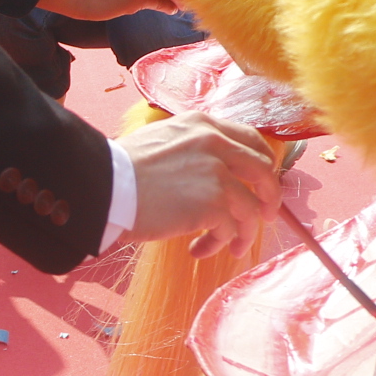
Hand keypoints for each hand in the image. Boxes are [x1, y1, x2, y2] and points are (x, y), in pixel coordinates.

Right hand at [119, 110, 276, 257]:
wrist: (106, 187)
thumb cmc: (123, 171)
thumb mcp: (163, 141)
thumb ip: (194, 148)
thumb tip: (216, 173)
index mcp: (204, 125)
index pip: (252, 139)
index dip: (262, 165)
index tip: (260, 184)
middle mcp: (216, 143)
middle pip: (264, 172)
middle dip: (270, 199)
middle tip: (265, 217)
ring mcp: (217, 173)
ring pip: (251, 209)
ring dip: (243, 233)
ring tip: (229, 247)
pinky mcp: (213, 204)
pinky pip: (231, 230)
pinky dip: (219, 244)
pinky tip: (199, 250)